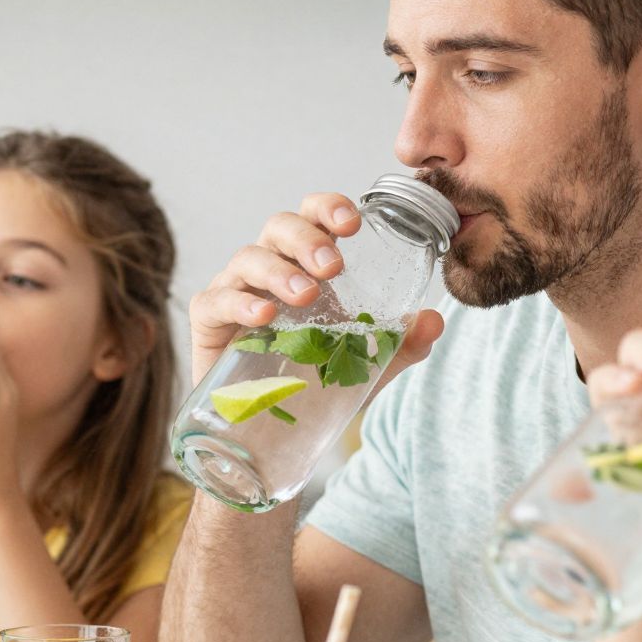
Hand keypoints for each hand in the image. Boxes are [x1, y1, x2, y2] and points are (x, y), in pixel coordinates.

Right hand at [188, 191, 443, 383]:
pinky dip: (239, 304)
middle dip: (307, 238)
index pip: (314, 216)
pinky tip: (263, 317)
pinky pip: (216, 301)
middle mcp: (269, 268)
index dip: (329, 208)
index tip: (353, 225)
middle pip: (279, 227)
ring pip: (248, 258)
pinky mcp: (208, 321)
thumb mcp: (364, 366)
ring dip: (278, 271)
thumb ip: (399, 345)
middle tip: (333, 266)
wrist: (269, 432)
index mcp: (306, 263)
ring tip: (305, 295)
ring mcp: (235, 290)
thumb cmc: (312, 382)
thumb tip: (434, 322)